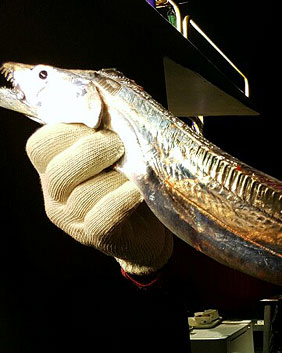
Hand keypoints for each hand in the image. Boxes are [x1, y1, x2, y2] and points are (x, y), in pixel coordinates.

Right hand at [26, 122, 172, 274]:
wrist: (150, 230)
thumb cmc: (131, 184)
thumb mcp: (115, 153)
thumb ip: (107, 129)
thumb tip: (112, 98)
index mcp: (53, 166)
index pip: (42, 144)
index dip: (70, 128)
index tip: (100, 120)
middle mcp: (55, 194)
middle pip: (59, 168)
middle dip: (93, 149)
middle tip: (120, 144)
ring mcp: (73, 219)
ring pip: (85, 193)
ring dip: (115, 176)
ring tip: (137, 170)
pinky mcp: (97, 237)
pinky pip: (104, 216)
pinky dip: (124, 199)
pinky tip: (139, 191)